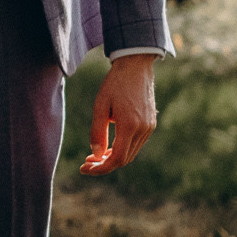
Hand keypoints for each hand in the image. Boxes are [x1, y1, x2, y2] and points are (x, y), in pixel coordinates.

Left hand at [80, 53, 157, 173]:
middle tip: (87, 162)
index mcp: (130, 125)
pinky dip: (122, 149)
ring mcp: (149, 127)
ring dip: (113, 158)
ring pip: (131, 153)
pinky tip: (109, 146)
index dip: (100, 168)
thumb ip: (97, 132)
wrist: (136, 67)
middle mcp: (143, 129)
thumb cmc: (114, 84)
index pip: (117, 158)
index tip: (84, 169)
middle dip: (104, 164)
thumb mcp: (100, 106)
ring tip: (95, 155)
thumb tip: (97, 155)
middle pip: (124, 159)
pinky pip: (136, 144)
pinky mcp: (151, 124)